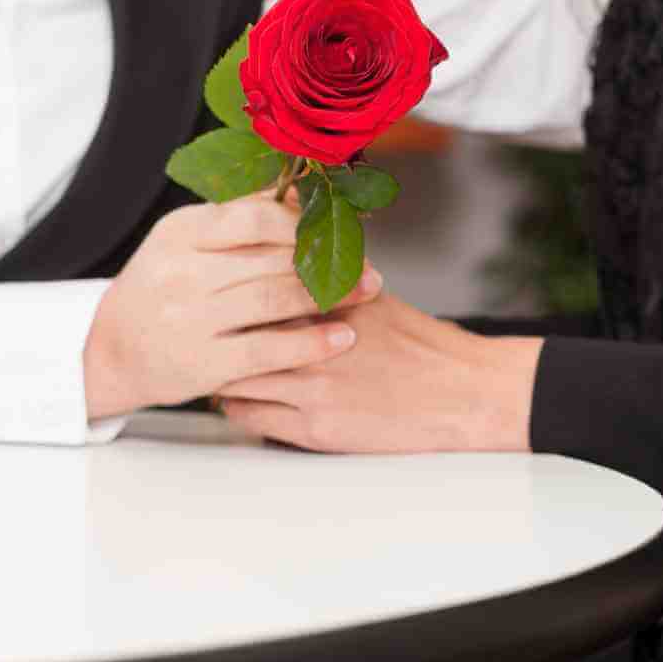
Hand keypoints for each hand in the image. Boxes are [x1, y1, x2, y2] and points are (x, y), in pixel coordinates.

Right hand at [82, 193, 381, 417]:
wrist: (109, 351)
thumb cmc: (161, 290)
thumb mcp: (185, 243)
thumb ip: (238, 218)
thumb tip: (303, 191)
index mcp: (180, 231)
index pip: (255, 215)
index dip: (305, 222)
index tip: (340, 227)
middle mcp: (181, 271)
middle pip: (272, 257)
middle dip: (329, 259)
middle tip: (368, 264)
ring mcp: (190, 318)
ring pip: (276, 299)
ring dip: (331, 295)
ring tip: (366, 292)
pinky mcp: (202, 364)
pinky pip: (270, 349)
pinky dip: (313, 343)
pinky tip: (343, 338)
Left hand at [216, 294, 540, 453]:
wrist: (459, 393)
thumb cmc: (418, 343)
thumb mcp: (372, 292)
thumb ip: (324, 269)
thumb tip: (287, 232)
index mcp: (328, 302)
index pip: (253, 289)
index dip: (225, 290)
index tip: (212, 290)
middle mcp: (315, 343)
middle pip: (235, 333)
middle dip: (214, 332)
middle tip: (203, 330)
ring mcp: (313, 389)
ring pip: (233, 377)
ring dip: (220, 371)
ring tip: (215, 365)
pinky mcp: (315, 429)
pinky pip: (251, 417)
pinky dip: (238, 406)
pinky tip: (241, 397)